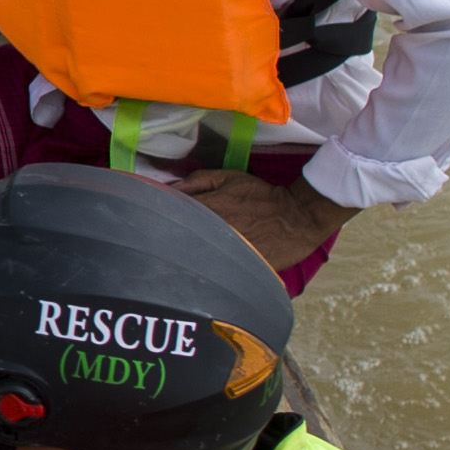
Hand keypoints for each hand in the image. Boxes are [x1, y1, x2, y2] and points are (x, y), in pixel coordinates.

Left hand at [174, 167, 345, 274]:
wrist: (297, 216)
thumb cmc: (262, 196)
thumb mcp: (229, 178)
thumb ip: (197, 181)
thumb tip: (168, 188)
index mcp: (206, 206)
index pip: (169, 212)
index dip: (158, 217)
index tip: (152, 221)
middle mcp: (212, 228)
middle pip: (175, 237)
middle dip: (165, 240)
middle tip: (159, 243)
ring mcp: (225, 249)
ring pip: (191, 256)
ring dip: (182, 256)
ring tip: (178, 258)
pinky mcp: (239, 266)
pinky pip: (213, 272)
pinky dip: (204, 271)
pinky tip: (201, 271)